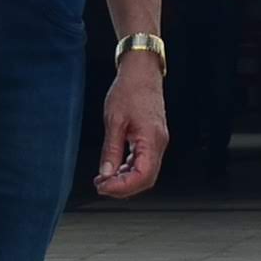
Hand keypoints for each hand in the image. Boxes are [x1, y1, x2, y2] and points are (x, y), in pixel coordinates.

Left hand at [94, 54, 169, 197]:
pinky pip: (144, 162)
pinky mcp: (153, 139)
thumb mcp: (114, 120)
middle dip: (123, 188)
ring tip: (104, 178)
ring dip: (126, 180)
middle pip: (146, 179)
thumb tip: (106, 174)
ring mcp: (157, 142)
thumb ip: (111, 150)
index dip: (122, 187)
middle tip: (101, 185)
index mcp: (151, 139)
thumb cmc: (129, 91)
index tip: (103, 186)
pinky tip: (114, 168)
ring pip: (146, 173)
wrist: (142, 72)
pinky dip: (129, 170)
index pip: (142, 176)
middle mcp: (158, 143)